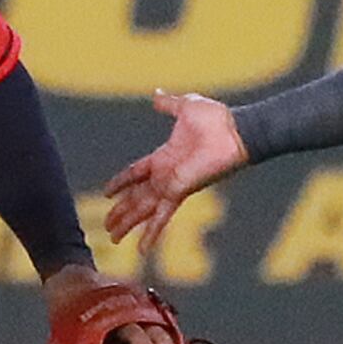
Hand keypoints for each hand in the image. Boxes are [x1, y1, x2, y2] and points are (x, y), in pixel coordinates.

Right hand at [104, 91, 243, 245]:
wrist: (235, 131)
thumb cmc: (216, 119)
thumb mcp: (186, 106)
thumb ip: (168, 104)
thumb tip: (156, 94)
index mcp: (164, 156)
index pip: (136, 173)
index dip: (121, 182)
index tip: (107, 192)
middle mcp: (166, 175)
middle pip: (137, 198)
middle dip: (121, 212)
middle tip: (107, 226)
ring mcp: (172, 185)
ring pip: (143, 210)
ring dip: (127, 224)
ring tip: (113, 238)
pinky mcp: (179, 192)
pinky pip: (161, 217)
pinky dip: (151, 233)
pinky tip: (141, 249)